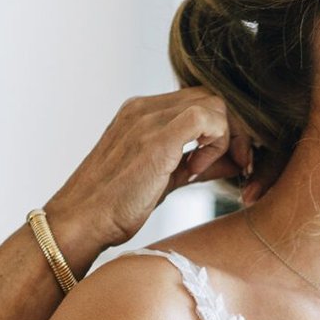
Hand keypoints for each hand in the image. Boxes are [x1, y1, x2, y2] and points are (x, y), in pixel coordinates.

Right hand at [44, 87, 266, 269]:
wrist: (80, 222)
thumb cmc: (114, 209)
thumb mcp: (163, 180)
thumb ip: (196, 164)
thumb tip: (233, 161)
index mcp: (141, 114)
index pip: (200, 102)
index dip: (224, 128)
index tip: (231, 162)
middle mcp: (144, 109)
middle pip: (212, 96)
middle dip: (235, 130)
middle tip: (238, 165)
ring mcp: (147, 119)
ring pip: (214, 103)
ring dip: (228, 138)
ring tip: (213, 172)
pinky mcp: (156, 137)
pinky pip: (207, 118)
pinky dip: (216, 143)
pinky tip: (198, 171)